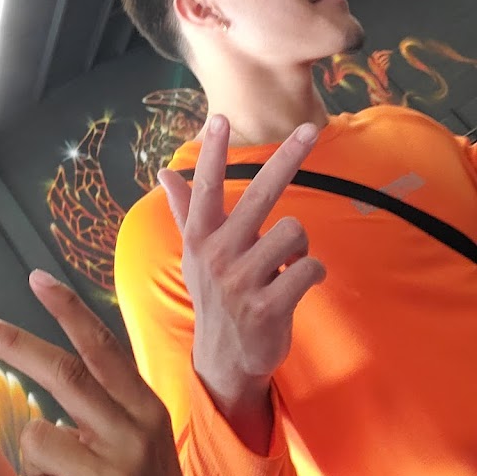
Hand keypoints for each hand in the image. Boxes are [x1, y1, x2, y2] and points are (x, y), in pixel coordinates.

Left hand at [0, 270, 206, 475]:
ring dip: (33, 470)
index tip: (36, 278)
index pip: (102, 349)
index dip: (68, 311)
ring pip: (35, 442)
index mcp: (147, 412)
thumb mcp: (142, 449)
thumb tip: (47, 385)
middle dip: (11, 341)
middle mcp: (137, 436)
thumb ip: (106, 413)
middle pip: (62, 373)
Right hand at [158, 116, 325, 436]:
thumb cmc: (214, 294)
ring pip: (294, 232)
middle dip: (287, 158)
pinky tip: (296, 286)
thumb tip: (164, 171)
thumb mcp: (195, 252)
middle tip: (311, 129)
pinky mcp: (267, 307)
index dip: (214, 151)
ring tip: (283, 265)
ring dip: (298, 247)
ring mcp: (241, 281)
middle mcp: (218, 253)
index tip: (220, 117)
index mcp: (201, 237)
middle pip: (260, 194)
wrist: (223, 358)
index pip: (207, 185)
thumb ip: (185, 208)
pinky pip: (309, 268)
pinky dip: (312, 273)